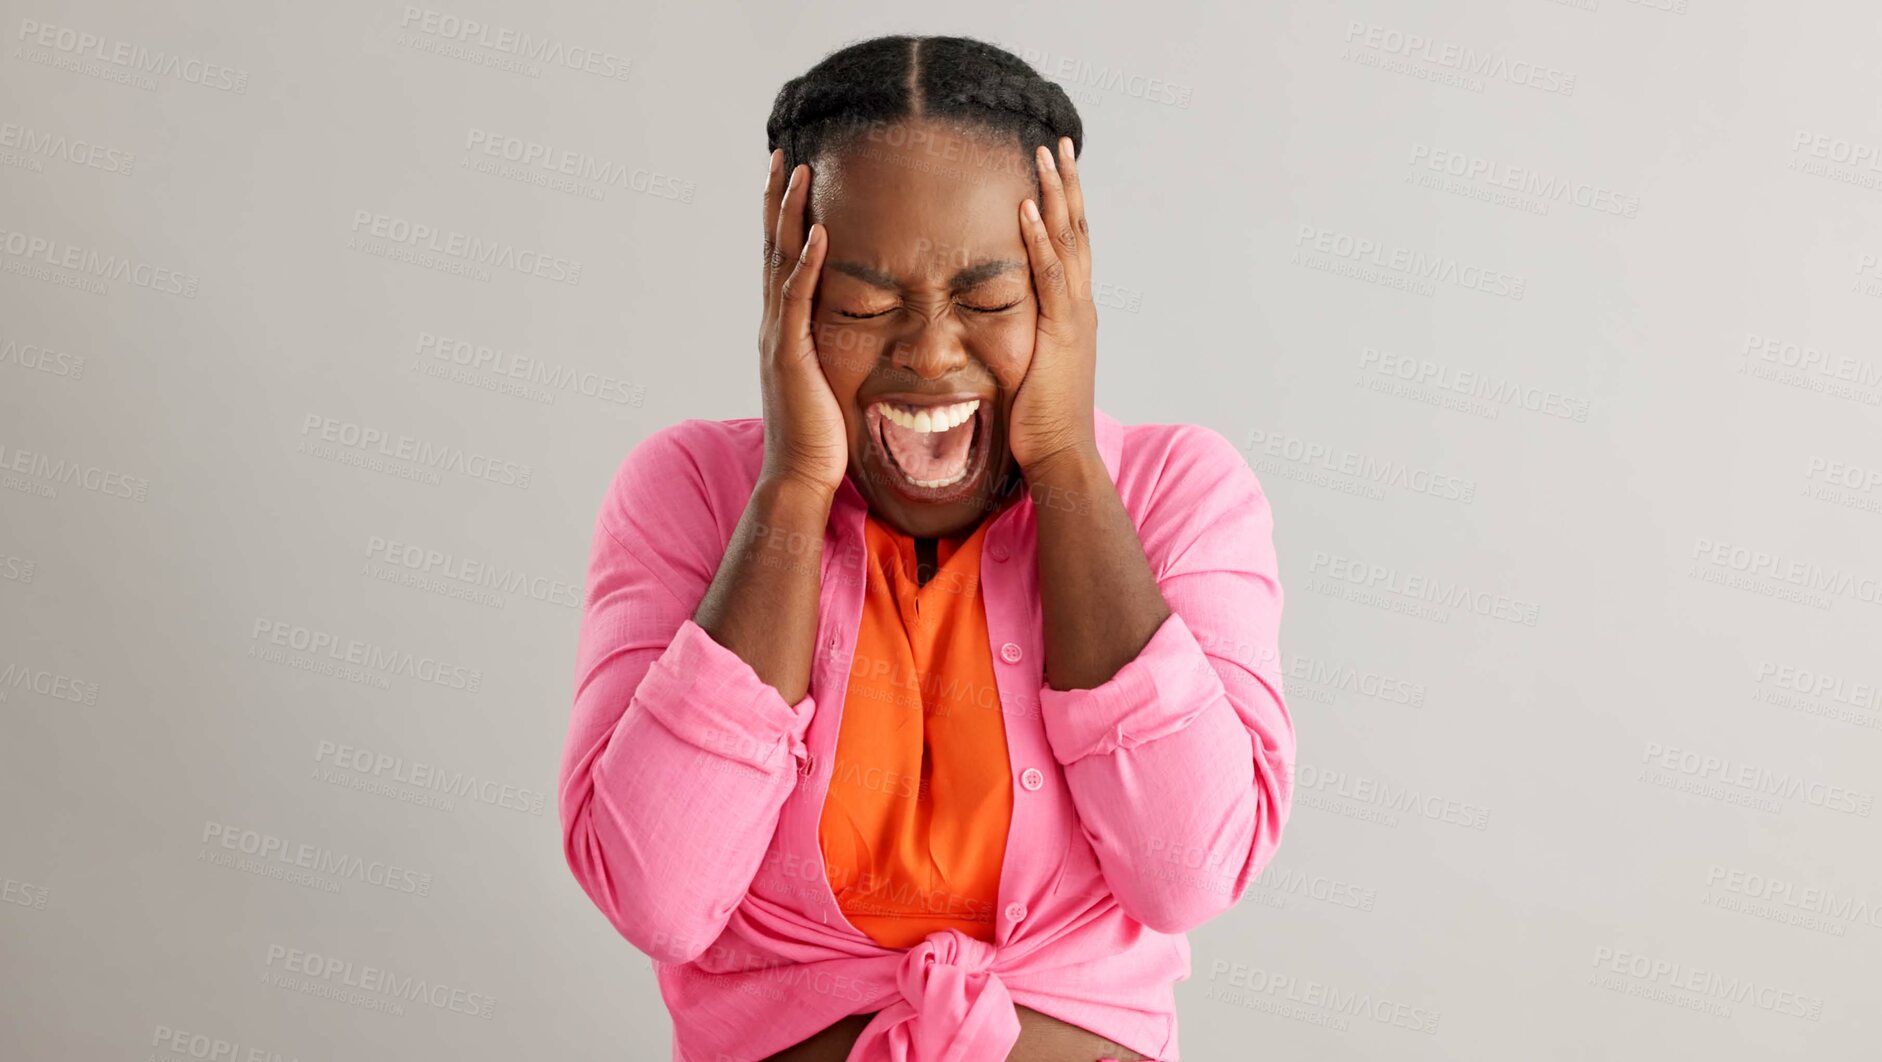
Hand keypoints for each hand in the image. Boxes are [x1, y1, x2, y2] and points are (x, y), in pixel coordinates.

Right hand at [758, 150, 844, 497]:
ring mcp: (779, 337)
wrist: (800, 477)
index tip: (795, 179)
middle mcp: (775, 325)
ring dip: (789, 215)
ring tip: (800, 172)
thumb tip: (859, 340)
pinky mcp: (790, 353)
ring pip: (780, 262)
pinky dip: (806, 263)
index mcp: (785, 329)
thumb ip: (836, 355)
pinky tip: (817, 232)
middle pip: (773, 248)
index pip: (783, 261)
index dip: (786, 219)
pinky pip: (799, 298)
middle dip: (779, 200)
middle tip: (786, 156)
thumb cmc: (823, 439)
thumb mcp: (831, 384)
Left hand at [1008, 136, 1098, 474]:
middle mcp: (1080, 307)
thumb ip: (1022, 341)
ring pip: (1069, 242)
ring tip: (1046, 154)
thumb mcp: (1030, 370)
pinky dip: (1039, 238)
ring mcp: (1074, 317)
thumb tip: (999, 329)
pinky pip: (1049, 275)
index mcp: (1073, 314)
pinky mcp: (1061, 332)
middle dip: (1067, 186)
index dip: (1063, 208)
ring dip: (1056, 195)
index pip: (1070, 248)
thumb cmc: (1040, 424)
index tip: (1054, 171)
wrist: (1061, 457)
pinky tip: (1026, 206)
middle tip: (1058, 143)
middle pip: (1076, 232)